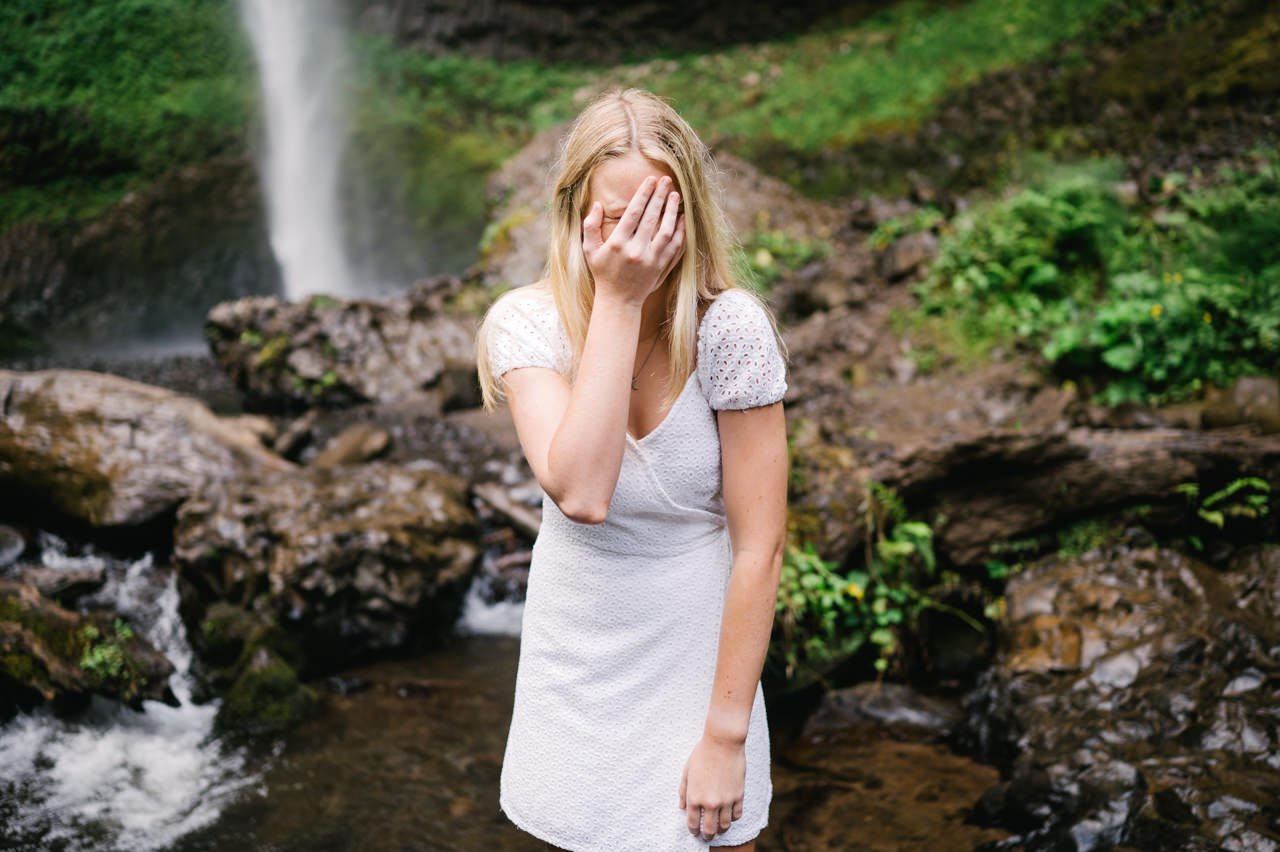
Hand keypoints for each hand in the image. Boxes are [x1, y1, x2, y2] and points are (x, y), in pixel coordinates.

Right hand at [582, 175, 684, 306]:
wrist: (619, 300)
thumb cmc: (603, 272)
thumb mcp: (589, 250)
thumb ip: (590, 226)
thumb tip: (597, 204)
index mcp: (618, 244)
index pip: (633, 213)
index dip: (643, 194)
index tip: (650, 180)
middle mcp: (636, 251)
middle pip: (651, 218)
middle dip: (659, 196)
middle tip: (667, 180)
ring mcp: (651, 260)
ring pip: (666, 231)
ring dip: (672, 211)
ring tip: (675, 195)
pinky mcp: (661, 267)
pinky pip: (675, 247)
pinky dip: (680, 231)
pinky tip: (682, 218)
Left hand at [678, 735, 745, 840]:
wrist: (723, 742)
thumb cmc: (702, 754)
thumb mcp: (687, 771)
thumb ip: (683, 791)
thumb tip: (682, 807)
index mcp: (694, 797)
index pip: (693, 823)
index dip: (693, 830)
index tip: (695, 832)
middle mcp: (710, 802)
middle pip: (710, 829)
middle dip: (707, 836)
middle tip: (707, 837)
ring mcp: (726, 801)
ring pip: (725, 825)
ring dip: (721, 830)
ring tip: (719, 829)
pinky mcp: (739, 796)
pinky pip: (737, 815)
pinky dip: (733, 818)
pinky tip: (729, 816)